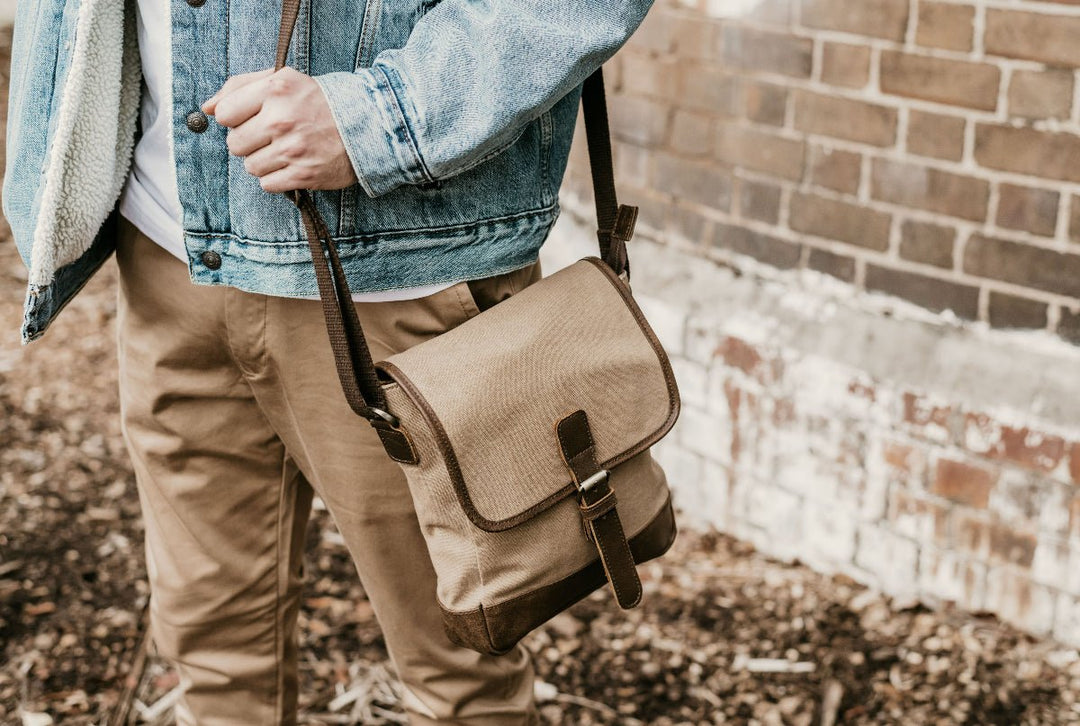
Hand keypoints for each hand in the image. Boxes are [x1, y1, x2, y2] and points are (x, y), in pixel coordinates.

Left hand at [202, 67, 357, 192]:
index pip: (224, 114)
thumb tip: (206, 108)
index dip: (235, 118)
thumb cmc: (320, 102)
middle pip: (234, 144)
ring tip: (285, 151)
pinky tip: (293, 165)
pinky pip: (267, 184)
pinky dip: (277, 178)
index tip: (252, 118)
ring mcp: (293, 149)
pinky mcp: (303, 174)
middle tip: (271, 137)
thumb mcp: (282, 80)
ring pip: (250, 166)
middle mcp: (282, 118)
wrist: (367, 126)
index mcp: (275, 89)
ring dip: (264, 161)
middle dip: (249, 142)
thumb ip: (240, 87)